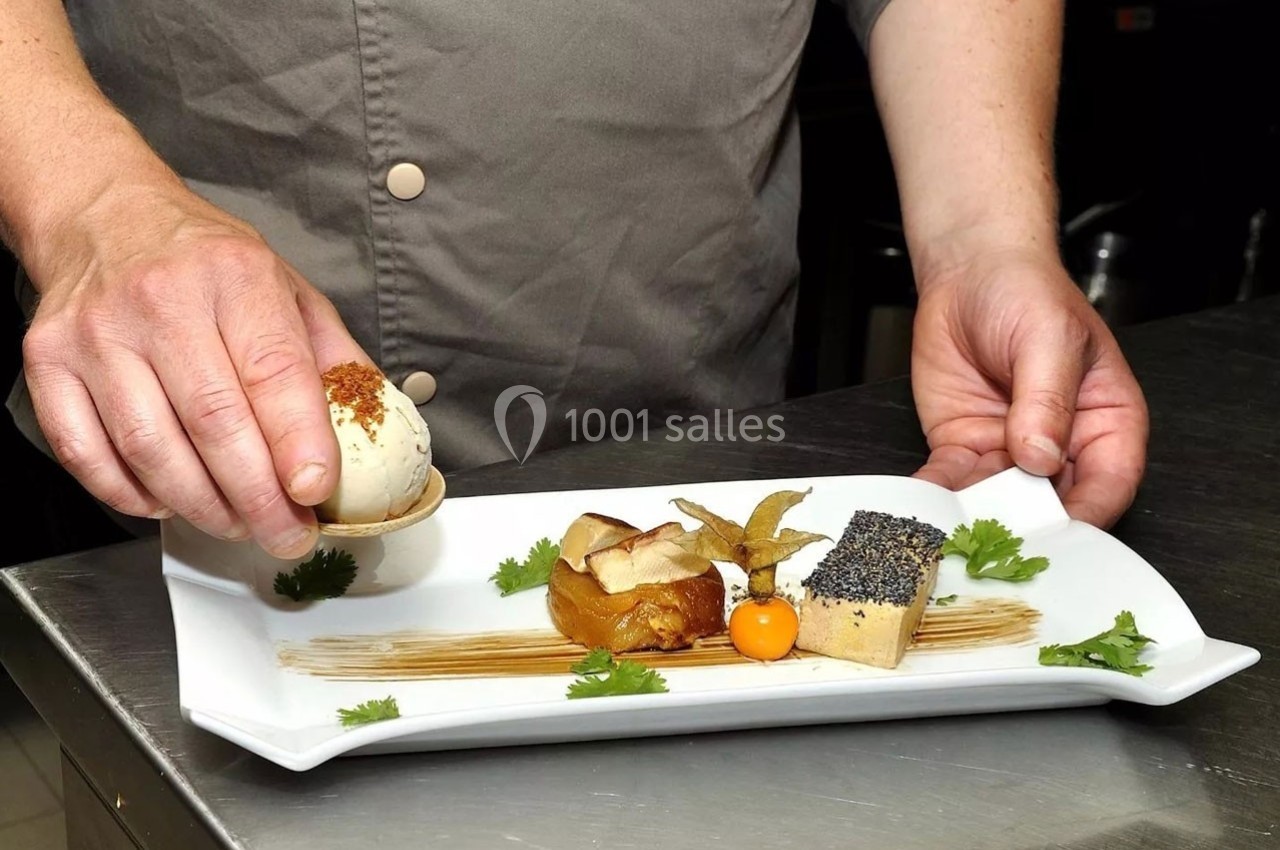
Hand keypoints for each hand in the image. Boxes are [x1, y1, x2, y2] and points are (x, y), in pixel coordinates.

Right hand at [21, 179, 369, 557]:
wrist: (106, 215)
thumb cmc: (205, 260)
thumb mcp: (287, 286)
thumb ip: (332, 356)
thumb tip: (375, 424)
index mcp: (234, 276)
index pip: (273, 372)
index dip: (298, 443)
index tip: (316, 491)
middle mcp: (161, 300)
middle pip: (215, 424)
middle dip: (259, 498)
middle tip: (286, 533)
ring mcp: (97, 332)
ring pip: (152, 448)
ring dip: (202, 506)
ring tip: (238, 523)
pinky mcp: (47, 361)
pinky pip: (87, 453)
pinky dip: (131, 494)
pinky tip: (170, 502)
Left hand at [910, 247, 1148, 527]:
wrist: (968, 273)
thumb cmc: (1026, 292)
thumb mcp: (1048, 338)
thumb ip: (1047, 399)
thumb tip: (1042, 455)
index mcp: (1105, 421)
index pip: (1110, 482)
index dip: (1089, 513)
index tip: (1062, 533)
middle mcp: (1062, 445)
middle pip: (1054, 504)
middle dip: (1028, 526)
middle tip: (1001, 542)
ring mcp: (1012, 451)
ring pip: (1001, 502)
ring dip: (978, 517)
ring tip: (957, 530)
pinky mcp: (967, 448)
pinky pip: (955, 483)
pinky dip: (941, 496)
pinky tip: (927, 505)